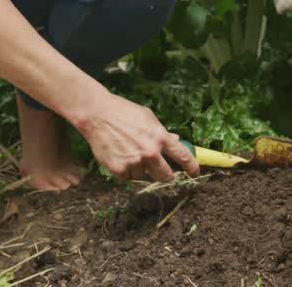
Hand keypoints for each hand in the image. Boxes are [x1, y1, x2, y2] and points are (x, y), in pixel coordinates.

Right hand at [74, 92, 199, 181]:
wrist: (97, 115)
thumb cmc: (124, 112)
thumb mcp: (148, 118)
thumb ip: (163, 132)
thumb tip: (177, 142)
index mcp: (160, 137)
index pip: (183, 157)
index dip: (192, 167)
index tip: (194, 173)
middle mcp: (150, 153)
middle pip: (167, 175)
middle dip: (167, 175)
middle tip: (163, 172)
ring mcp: (134, 163)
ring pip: (145, 176)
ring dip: (142, 170)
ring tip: (131, 153)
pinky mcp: (119, 170)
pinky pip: (129, 178)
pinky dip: (127, 171)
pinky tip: (121, 156)